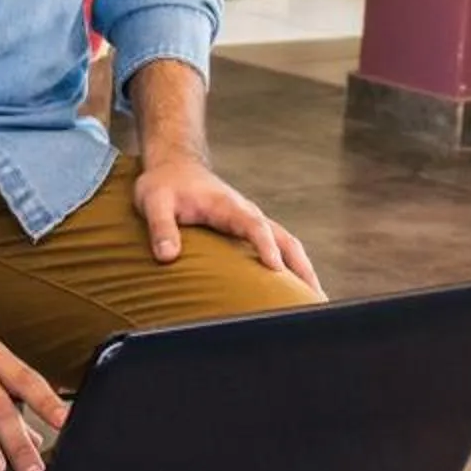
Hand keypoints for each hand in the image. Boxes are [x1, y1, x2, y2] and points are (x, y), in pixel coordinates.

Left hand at [132, 156, 322, 291]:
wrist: (175, 167)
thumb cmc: (165, 184)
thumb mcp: (154, 201)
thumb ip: (161, 227)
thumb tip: (167, 256)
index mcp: (228, 205)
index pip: (254, 225)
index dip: (265, 246)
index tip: (275, 268)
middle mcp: (247, 213)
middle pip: (285, 239)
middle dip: (301, 268)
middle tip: (314, 299)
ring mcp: (252, 222)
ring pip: (288, 245)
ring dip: (304, 271)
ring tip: (316, 303)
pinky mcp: (249, 231)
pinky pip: (279, 248)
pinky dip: (293, 268)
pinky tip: (296, 292)